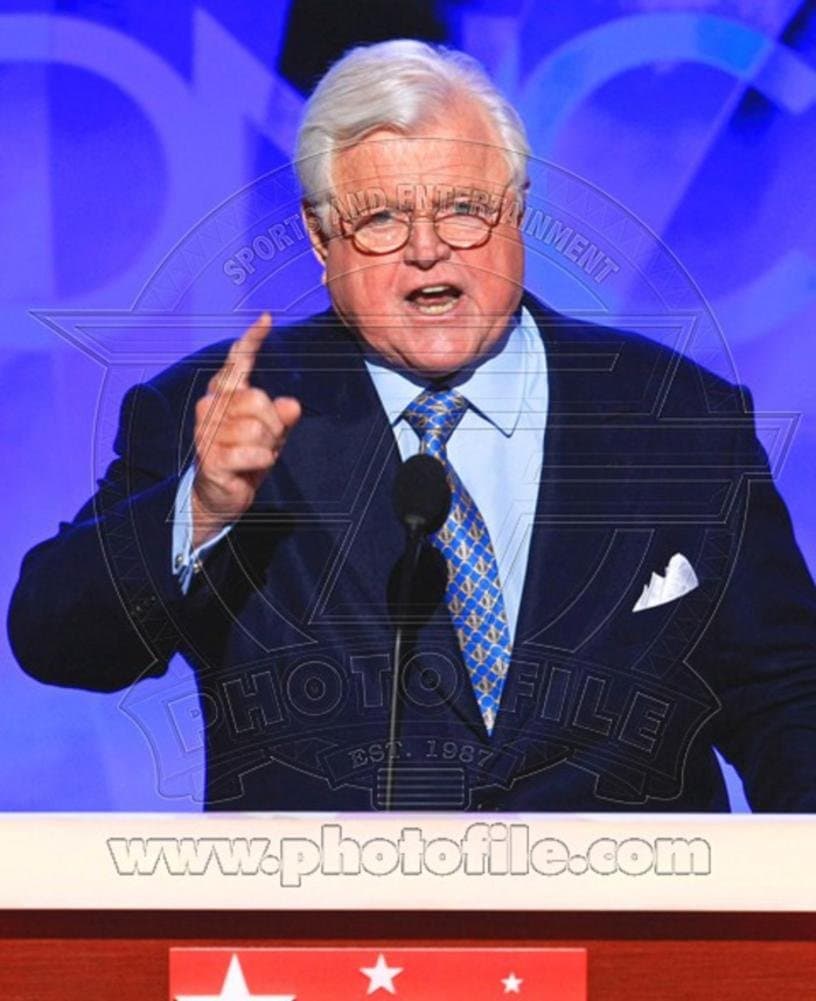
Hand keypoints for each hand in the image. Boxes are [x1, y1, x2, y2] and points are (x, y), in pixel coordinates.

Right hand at [191, 313, 300, 548]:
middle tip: (267, 442)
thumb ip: (282, 416)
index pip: (236, 361)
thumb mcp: (271, 434)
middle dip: (274, 424)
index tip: (267, 318)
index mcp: (225, 394)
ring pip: (258, 427)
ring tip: (257, 456)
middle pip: (258, 399)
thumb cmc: (245, 457)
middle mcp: (211, 406)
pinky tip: (251, 467)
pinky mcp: (210, 457)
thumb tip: (292, 405)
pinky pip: (255, 452)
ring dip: (268, 446)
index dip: (252, 339)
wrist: (219, 496)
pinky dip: (263, 462)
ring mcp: (206, 431)